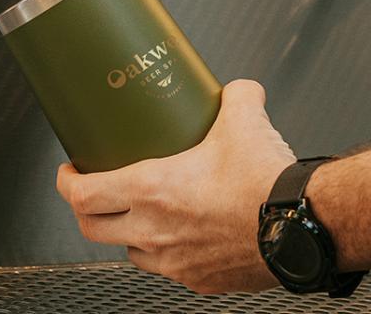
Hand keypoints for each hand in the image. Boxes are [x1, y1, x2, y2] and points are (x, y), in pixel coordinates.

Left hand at [56, 79, 295, 293]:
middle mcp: (155, 231)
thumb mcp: (244, 120)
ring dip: (127, 233)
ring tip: (140, 213)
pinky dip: (168, 252)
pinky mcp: (201, 281)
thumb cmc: (267, 182)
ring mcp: (176, 262)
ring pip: (131, 252)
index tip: (69, 171)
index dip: (66, 182)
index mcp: (152, 191)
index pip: (83, 195)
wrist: (303, 226)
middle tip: (93, 192)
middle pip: (93, 229)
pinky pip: (170, 269)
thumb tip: (238, 90)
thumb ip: (235, 97)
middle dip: (86, 209)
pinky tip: (184, 235)